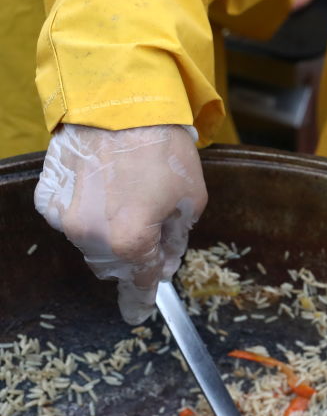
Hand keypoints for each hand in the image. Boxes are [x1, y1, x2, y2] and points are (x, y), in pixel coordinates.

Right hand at [35, 124, 207, 323]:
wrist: (121, 101)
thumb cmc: (163, 149)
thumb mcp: (189, 200)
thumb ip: (175, 238)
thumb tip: (164, 259)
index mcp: (130, 241)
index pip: (138, 281)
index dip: (141, 299)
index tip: (138, 314)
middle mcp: (91, 234)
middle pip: (113, 264)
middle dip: (133, 256)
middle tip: (153, 232)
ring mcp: (64, 215)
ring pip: (89, 243)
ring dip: (109, 234)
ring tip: (129, 199)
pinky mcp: (48, 193)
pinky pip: (68, 217)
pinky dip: (85, 212)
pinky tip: (103, 188)